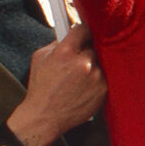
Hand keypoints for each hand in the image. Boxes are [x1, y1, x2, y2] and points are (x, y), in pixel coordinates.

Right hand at [5, 25, 105, 145]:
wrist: (45, 116)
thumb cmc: (41, 87)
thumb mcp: (40, 58)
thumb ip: (57, 42)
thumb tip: (71, 33)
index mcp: (65, 52)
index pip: (83, 29)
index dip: (82, 31)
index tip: (83, 34)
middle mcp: (83, 63)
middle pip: (93, 46)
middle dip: (85, 52)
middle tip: (77, 61)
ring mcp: (95, 76)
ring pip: (99, 62)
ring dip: (91, 66)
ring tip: (78, 78)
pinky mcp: (103, 88)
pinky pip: (104, 76)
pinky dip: (96, 79)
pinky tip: (84, 87)